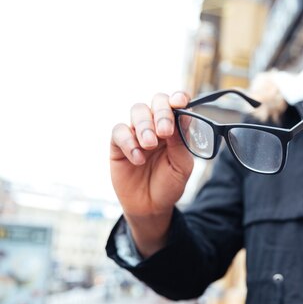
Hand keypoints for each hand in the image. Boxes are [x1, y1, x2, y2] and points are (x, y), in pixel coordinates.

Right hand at [110, 92, 193, 254]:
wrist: (151, 206)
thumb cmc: (169, 184)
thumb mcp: (182, 166)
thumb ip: (181, 143)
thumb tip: (180, 119)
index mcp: (176, 128)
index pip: (176, 104)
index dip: (178, 98)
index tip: (180, 102)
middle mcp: (156, 125)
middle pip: (156, 102)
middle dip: (161, 113)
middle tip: (165, 132)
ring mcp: (137, 132)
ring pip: (138, 111)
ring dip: (145, 126)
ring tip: (150, 146)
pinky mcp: (119, 144)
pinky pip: (119, 131)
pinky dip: (129, 142)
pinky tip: (138, 158)